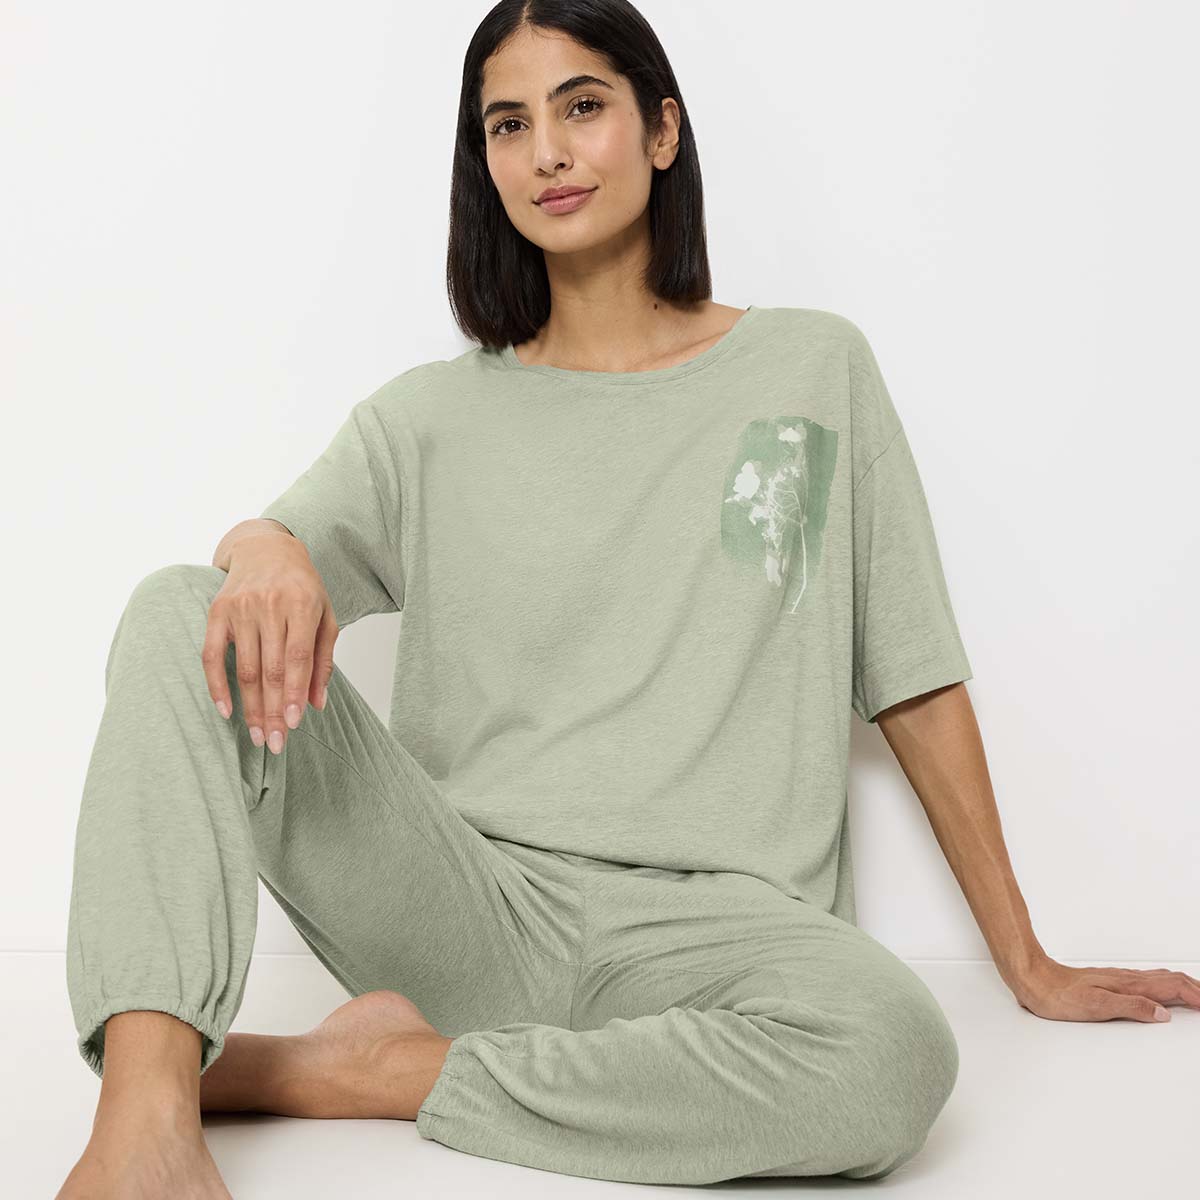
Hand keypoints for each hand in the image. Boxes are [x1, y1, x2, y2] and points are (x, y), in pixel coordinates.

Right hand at [202, 530, 336, 754]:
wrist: (266, 549)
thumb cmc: (302, 587)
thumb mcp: (325, 615)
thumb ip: (323, 658)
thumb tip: (317, 703)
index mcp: (301, 604)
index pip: (297, 658)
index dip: (295, 693)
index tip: (295, 724)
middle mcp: (269, 605)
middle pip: (270, 669)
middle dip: (273, 710)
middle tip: (274, 742)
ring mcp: (240, 608)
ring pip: (244, 668)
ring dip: (250, 707)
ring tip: (257, 735)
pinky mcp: (217, 612)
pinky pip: (211, 655)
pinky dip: (216, 685)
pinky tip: (225, 711)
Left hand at [1013, 957, 1199, 1022]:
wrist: (1034, 979)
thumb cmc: (1059, 995)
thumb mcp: (1095, 1006)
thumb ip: (1131, 1007)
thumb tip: (1162, 1014)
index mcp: (1129, 985)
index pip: (1173, 987)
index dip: (1197, 996)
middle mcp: (1128, 979)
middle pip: (1173, 980)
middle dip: (1197, 989)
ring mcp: (1121, 979)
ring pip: (1163, 978)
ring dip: (1186, 985)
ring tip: (1199, 994)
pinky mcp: (1113, 982)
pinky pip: (1150, 980)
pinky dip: (1169, 985)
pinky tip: (1166, 990)